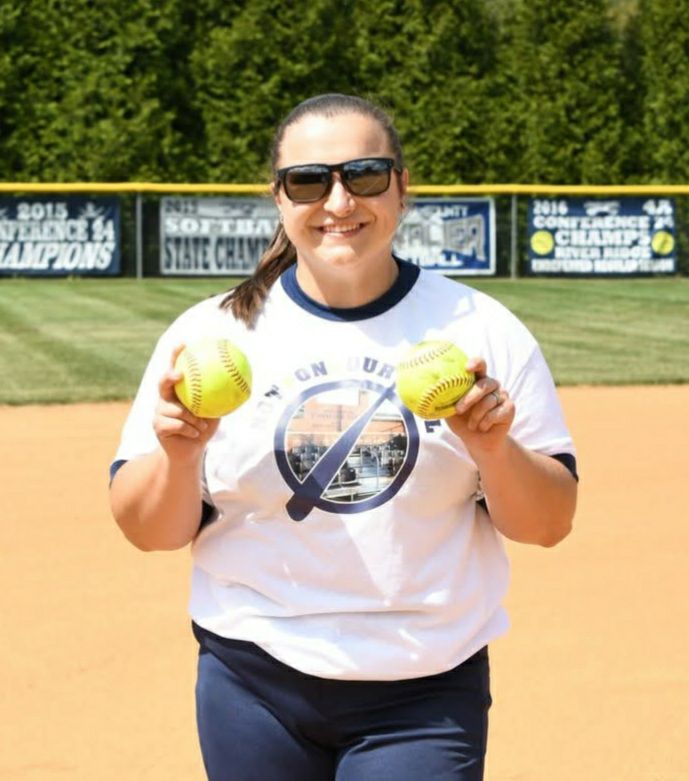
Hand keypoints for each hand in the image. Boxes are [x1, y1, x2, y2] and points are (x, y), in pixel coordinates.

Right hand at [153, 345, 219, 461]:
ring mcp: (159, 412)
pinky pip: (176, 424)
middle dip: (169, 376)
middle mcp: (165, 398)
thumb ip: (222, 399)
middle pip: (162, 383)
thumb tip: (243, 384)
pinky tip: (195, 433)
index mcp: (178, 391)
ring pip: (175, 409)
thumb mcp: (216, 412)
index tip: (183, 344)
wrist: (191, 451)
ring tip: (202, 424)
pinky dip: (190, 429)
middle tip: (180, 374)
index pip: (175, 368)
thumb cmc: (204, 429)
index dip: (176, 355)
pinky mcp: (157, 426)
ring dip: (192, 417)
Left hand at [445, 358, 514, 455]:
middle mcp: (492, 385)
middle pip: (484, 385)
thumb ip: (443, 400)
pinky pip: (496, 413)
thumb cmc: (463, 423)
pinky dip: (485, 423)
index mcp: (477, 381)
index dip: (475, 363)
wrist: (479, 443)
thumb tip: (426, 392)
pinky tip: (482, 427)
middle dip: (469, 398)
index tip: (467, 367)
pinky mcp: (510, 408)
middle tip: (458, 410)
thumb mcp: (450, 412)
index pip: (480, 365)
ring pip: (488, 401)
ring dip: (476, 417)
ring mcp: (502, 395)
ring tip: (472, 425)